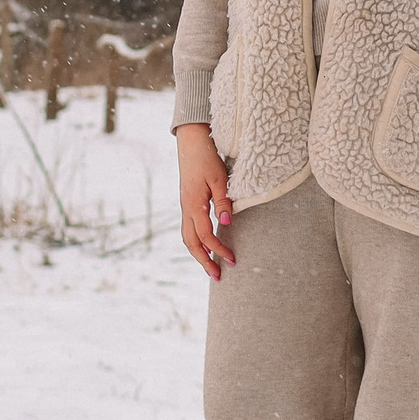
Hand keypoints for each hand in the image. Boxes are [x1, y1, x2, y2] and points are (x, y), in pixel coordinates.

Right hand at [176, 122, 234, 277]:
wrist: (192, 143)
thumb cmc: (207, 159)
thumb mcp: (219, 178)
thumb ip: (223, 201)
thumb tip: (227, 222)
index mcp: (193, 205)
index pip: (205, 236)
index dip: (219, 249)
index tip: (233, 260)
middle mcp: (186, 209)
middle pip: (191, 243)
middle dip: (204, 261)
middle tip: (218, 276)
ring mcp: (185, 207)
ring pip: (187, 238)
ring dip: (199, 254)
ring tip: (211, 266)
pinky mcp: (188, 204)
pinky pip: (189, 229)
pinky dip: (197, 242)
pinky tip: (206, 246)